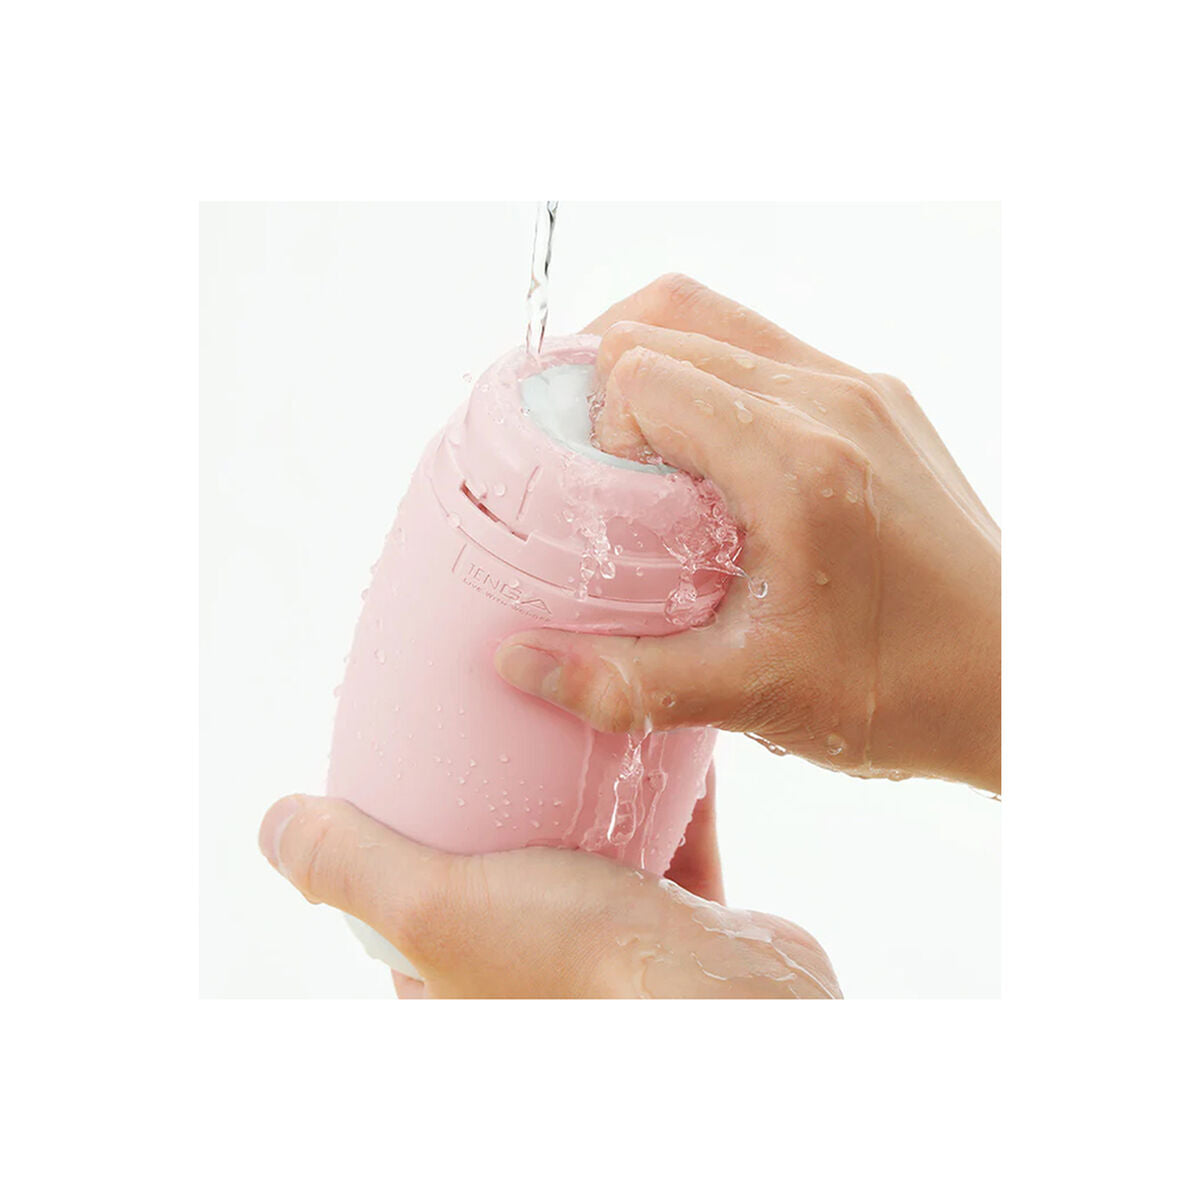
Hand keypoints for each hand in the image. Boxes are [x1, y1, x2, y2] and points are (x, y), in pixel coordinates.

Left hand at [258, 777, 840, 998]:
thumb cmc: (585, 963)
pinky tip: (659, 732)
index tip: (413, 773)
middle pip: (500, 876)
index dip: (399, 845)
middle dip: (500, 804)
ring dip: (587, 789)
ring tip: (576, 710)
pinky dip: (664, 793)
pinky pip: (667, 844)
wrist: (742, 999)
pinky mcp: (683, 929)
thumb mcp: (433, 908)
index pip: (406, 913)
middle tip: (495, 727)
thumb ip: (349, 866)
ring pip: (589, 856)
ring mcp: (616, 957)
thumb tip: (277, 827)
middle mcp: (537, 981)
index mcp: (466, 991)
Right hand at [494, 275, 999, 792]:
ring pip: (718, 319)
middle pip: (668, 321)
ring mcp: (860, 391)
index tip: (590, 495)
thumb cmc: (907, 688)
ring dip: (653, 360)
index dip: (592, 424)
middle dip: (601, 378)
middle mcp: (830, 399)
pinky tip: (700, 449)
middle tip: (579, 455)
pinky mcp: (878, 402)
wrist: (1020, 678)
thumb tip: (517, 661)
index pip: (643, 374)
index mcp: (795, 460)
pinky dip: (709, 374)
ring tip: (623, 438)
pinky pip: (766, 349)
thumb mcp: (759, 697)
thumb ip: (629, 679)